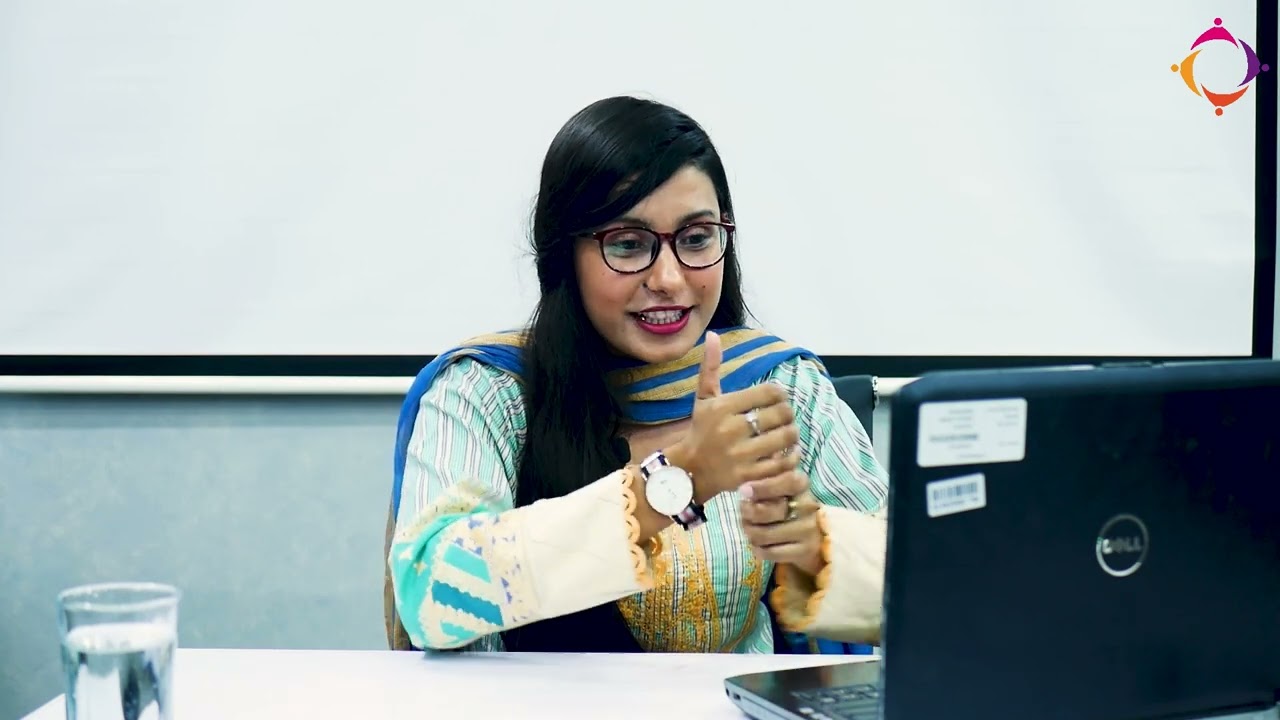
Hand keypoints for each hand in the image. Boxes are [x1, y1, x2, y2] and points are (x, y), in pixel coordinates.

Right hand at [666, 331, 800, 502]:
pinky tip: (787, 452)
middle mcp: (731, 429)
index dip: (780, 393)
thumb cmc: (700, 430)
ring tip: (788, 433)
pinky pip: (781, 463)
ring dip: (792, 434)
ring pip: (784, 438)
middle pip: (780, 414)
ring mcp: (740, 455)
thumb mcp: (703, 398)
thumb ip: (710, 367)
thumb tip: (712, 335)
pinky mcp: (748, 476)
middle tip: (786, 416)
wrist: (688, 472)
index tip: (777, 398)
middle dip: (788, 414)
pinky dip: (790, 457)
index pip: (769, 392)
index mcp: (722, 407)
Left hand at [739, 470, 824, 576]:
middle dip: (747, 513)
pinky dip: (757, 548)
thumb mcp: (783, 485)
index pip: (787, 482)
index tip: (743, 490)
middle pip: (769, 511)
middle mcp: (808, 507)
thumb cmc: (792, 504)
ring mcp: (808, 531)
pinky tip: (757, 543)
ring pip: (764, 534)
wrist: (819, 535)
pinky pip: (769, 552)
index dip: (763, 487)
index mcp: (802, 485)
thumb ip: (769, 474)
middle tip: (743, 511)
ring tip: (748, 527)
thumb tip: (752, 475)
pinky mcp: (804, 552)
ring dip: (749, 531)